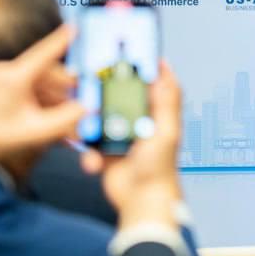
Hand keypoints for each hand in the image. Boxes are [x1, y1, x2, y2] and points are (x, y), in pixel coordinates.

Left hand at [0, 25, 84, 175]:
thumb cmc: (0, 140)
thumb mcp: (38, 131)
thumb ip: (66, 119)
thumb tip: (89, 108)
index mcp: (13, 78)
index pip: (44, 53)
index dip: (62, 39)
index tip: (76, 27)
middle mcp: (7, 71)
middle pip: (49, 71)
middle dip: (66, 89)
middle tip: (82, 104)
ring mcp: (5, 77)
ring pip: (44, 81)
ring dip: (58, 98)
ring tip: (66, 121)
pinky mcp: (5, 84)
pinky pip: (34, 87)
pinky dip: (46, 100)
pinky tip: (53, 117)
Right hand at [80, 61, 183, 228]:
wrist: (141, 202)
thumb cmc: (160, 170)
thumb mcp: (166, 132)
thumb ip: (166, 102)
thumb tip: (166, 71)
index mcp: (157, 116)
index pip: (152, 85)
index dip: (142, 69)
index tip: (128, 53)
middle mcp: (140, 124)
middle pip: (120, 98)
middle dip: (106, 95)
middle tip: (93, 88)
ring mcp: (122, 137)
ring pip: (101, 119)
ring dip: (93, 126)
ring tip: (88, 131)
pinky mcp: (107, 153)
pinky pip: (92, 145)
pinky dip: (90, 154)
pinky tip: (94, 163)